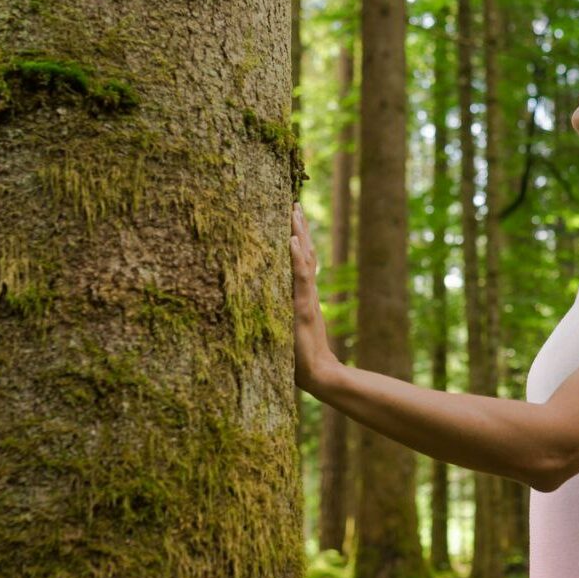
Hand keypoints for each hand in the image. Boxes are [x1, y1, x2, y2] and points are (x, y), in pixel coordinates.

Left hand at [290, 202, 337, 393]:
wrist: (318, 374)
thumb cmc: (298, 358)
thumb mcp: (287, 331)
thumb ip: (280, 318)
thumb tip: (260, 311)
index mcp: (303, 295)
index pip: (302, 261)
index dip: (298, 239)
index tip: (292, 217)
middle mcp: (307, 292)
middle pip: (305, 253)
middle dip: (300, 227)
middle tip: (294, 203)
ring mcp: (307, 298)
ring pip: (304, 259)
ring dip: (299, 233)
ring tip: (294, 211)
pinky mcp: (303, 307)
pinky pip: (300, 276)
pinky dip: (296, 256)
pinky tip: (291, 238)